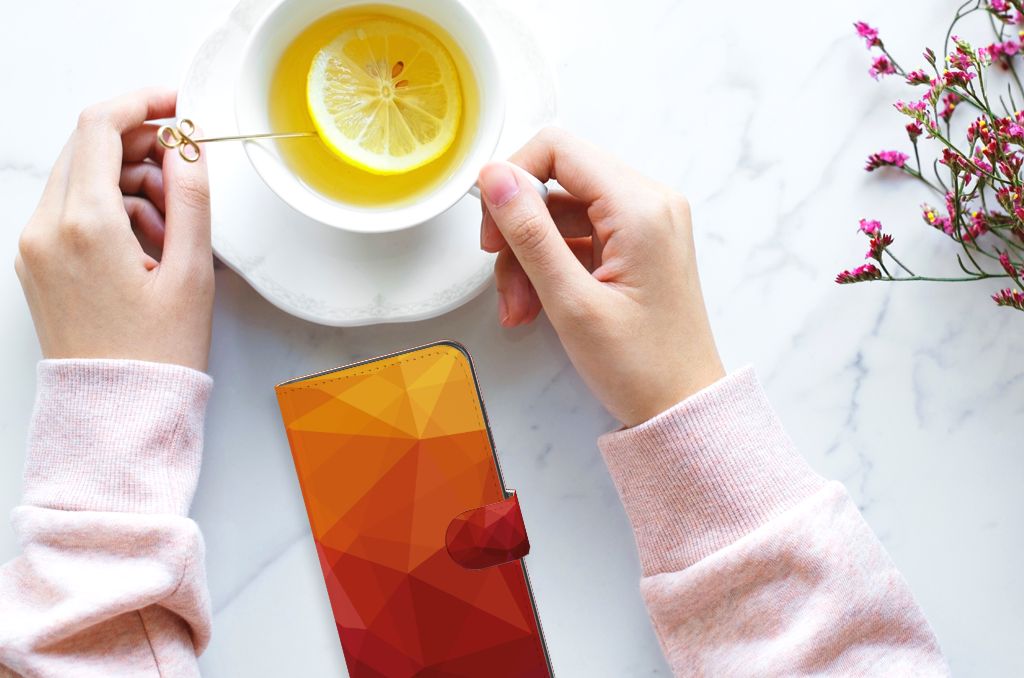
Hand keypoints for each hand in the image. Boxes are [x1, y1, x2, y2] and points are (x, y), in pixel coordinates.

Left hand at [15, 88, 213, 371]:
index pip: (101, 127)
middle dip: (141, 147)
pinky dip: (110, 210)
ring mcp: (35, 246)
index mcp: (85, 225)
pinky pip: (72, 210)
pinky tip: (147, 245)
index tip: (177, 105)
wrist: (117, 412)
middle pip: (88, 148)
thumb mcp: (192, 272)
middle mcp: (47, 229)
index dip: (143, 103)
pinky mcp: (37, 263)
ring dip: (129, 182)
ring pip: (81, 178)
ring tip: (173, 228)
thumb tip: (188, 147)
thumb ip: (192, 198)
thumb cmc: (156, 354)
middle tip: (185, 174)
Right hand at [478, 128, 723, 426]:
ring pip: (561, 213)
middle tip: (502, 278)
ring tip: (520, 309)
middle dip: (519, 230)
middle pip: (557, 182)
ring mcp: (645, 224)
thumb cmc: (641, 366)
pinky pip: (578, 237)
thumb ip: (529, 233)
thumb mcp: (571, 302)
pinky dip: (550, 267)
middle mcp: (649, 203)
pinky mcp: (637, 245)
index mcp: (640, 207)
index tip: (492, 227)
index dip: (513, 179)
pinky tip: (537, 306)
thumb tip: (494, 177)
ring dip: (529, 257)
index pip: (558, 149)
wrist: (683, 408)